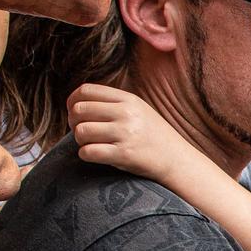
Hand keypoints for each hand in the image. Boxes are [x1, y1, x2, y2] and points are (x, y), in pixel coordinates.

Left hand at [68, 83, 189, 182]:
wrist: (178, 160)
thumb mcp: (139, 110)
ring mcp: (126, 134)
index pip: (86, 91)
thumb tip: (78, 102)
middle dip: (73, 122)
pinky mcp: (124, 155)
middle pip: (80, 110)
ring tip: (90, 144)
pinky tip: (93, 155)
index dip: (73, 101)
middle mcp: (126, 114)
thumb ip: (113, 103)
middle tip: (81, 131)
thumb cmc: (154, 136)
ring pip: (81, 131)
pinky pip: (89, 152)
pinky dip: (85, 154)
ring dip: (80, 140)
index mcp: (128, 99)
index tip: (74, 112)